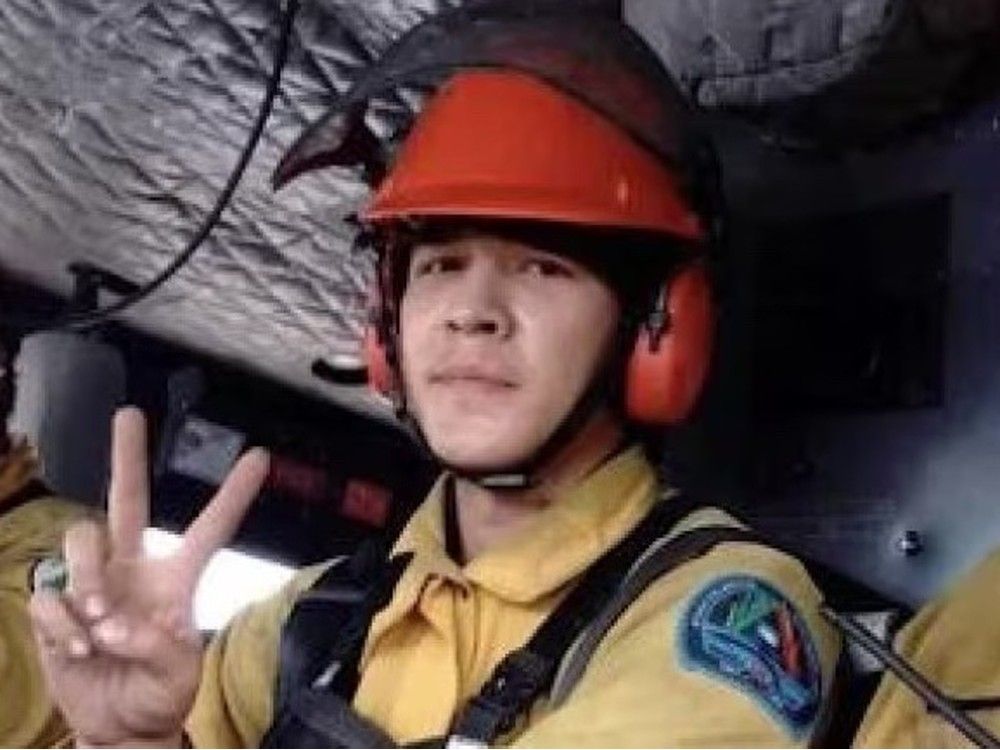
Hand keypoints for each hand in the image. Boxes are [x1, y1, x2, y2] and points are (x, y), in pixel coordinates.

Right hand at [29, 407, 269, 746]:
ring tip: (100, 621)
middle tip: (129, 414)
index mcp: (177, 578)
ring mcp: (92, 584)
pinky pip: (49, 594)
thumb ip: (160, 647)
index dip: (235, 494)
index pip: (210, 528)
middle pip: (127, 501)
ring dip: (87, 576)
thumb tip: (114, 622)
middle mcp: (134, 568)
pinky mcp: (57, 608)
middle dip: (126, 456)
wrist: (117, 727)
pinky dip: (61, 623)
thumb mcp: (179, 675)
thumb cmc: (158, 694)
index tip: (261, 457)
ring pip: (81, 539)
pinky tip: (79, 649)